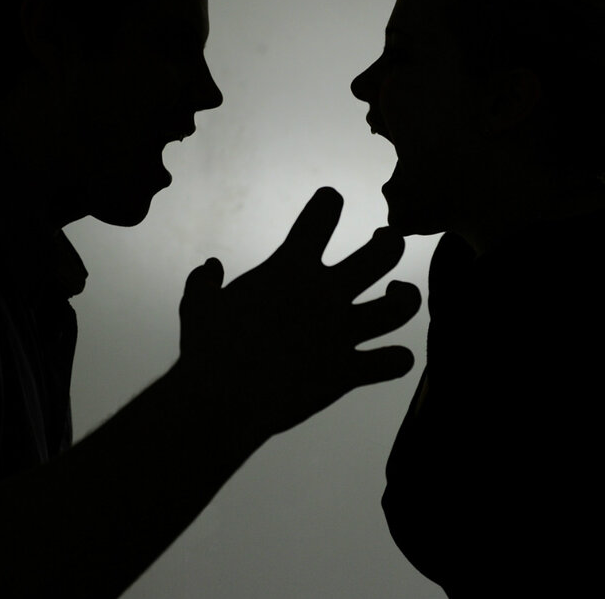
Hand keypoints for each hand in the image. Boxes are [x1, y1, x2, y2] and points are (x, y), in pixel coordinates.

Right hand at [178, 187, 419, 436]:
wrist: (221, 401)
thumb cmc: (206, 350)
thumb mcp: (197, 306)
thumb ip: (204, 281)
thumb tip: (210, 267)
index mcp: (289, 268)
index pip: (322, 214)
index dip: (329, 203)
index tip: (330, 204)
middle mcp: (325, 294)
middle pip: (384, 252)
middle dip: (389, 242)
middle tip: (384, 243)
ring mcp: (341, 333)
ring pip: (402, 305)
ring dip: (407, 297)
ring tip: (399, 294)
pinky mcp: (349, 371)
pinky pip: (396, 362)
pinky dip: (398, 359)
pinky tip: (391, 357)